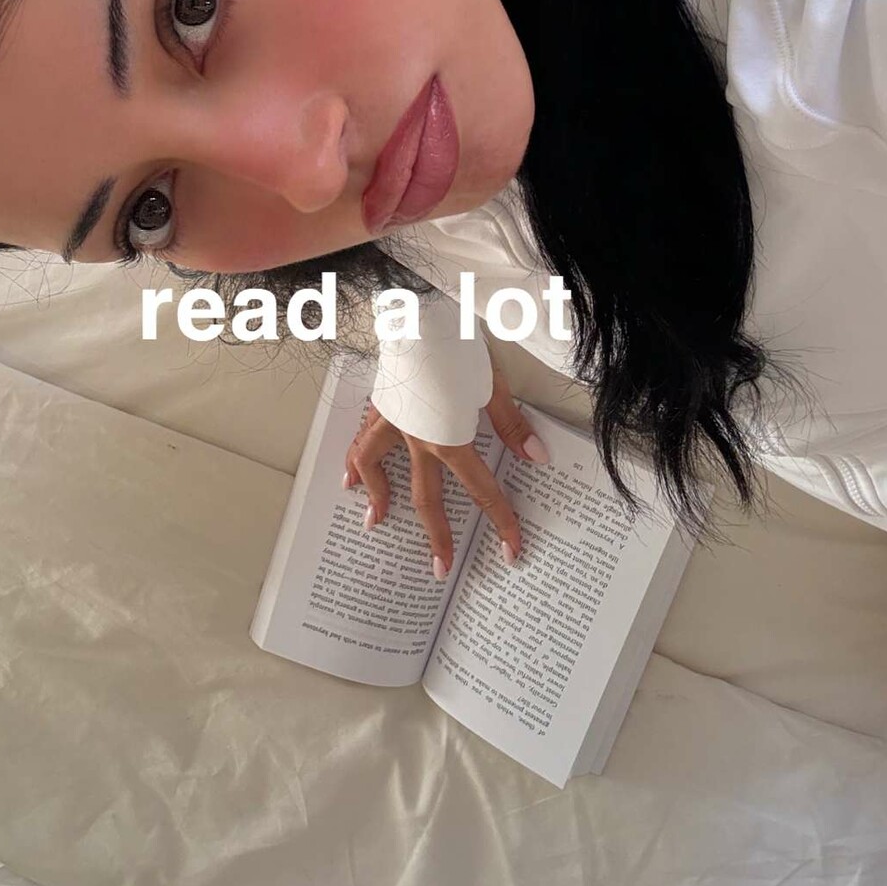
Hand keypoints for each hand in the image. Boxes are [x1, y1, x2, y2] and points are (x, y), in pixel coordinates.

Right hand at [342, 361, 549, 580]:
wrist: (419, 315)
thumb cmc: (457, 347)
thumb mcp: (493, 386)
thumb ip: (510, 426)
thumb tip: (536, 459)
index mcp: (448, 439)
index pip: (481, 491)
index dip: (500, 522)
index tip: (511, 551)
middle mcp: (416, 439)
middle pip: (426, 498)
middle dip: (437, 537)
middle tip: (441, 569)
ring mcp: (392, 423)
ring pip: (378, 469)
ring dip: (379, 499)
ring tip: (376, 523)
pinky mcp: (380, 406)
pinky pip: (362, 441)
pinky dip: (355, 463)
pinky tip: (350, 480)